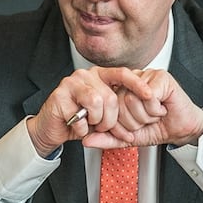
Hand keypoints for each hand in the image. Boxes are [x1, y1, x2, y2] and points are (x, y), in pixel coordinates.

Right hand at [25, 67, 152, 156]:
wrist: (51, 129)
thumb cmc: (79, 120)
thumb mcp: (104, 117)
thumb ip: (120, 115)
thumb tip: (142, 121)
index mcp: (99, 76)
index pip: (123, 74)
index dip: (137, 84)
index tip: (150, 95)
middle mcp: (86, 75)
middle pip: (111, 97)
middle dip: (110, 120)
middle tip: (102, 126)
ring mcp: (71, 83)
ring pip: (96, 103)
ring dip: (96, 122)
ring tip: (89, 125)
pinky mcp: (59, 95)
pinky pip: (80, 116)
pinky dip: (81, 129)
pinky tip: (76, 126)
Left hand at [82, 69, 202, 148]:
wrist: (183, 129)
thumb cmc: (158, 128)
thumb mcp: (128, 138)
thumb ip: (107, 139)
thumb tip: (86, 140)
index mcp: (121, 90)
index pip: (108, 106)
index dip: (121, 123)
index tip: (133, 129)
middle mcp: (131, 81)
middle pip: (118, 103)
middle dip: (134, 121)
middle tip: (146, 120)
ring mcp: (146, 76)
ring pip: (131, 99)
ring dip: (145, 116)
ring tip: (154, 114)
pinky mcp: (161, 76)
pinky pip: (147, 96)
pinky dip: (155, 109)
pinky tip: (162, 108)